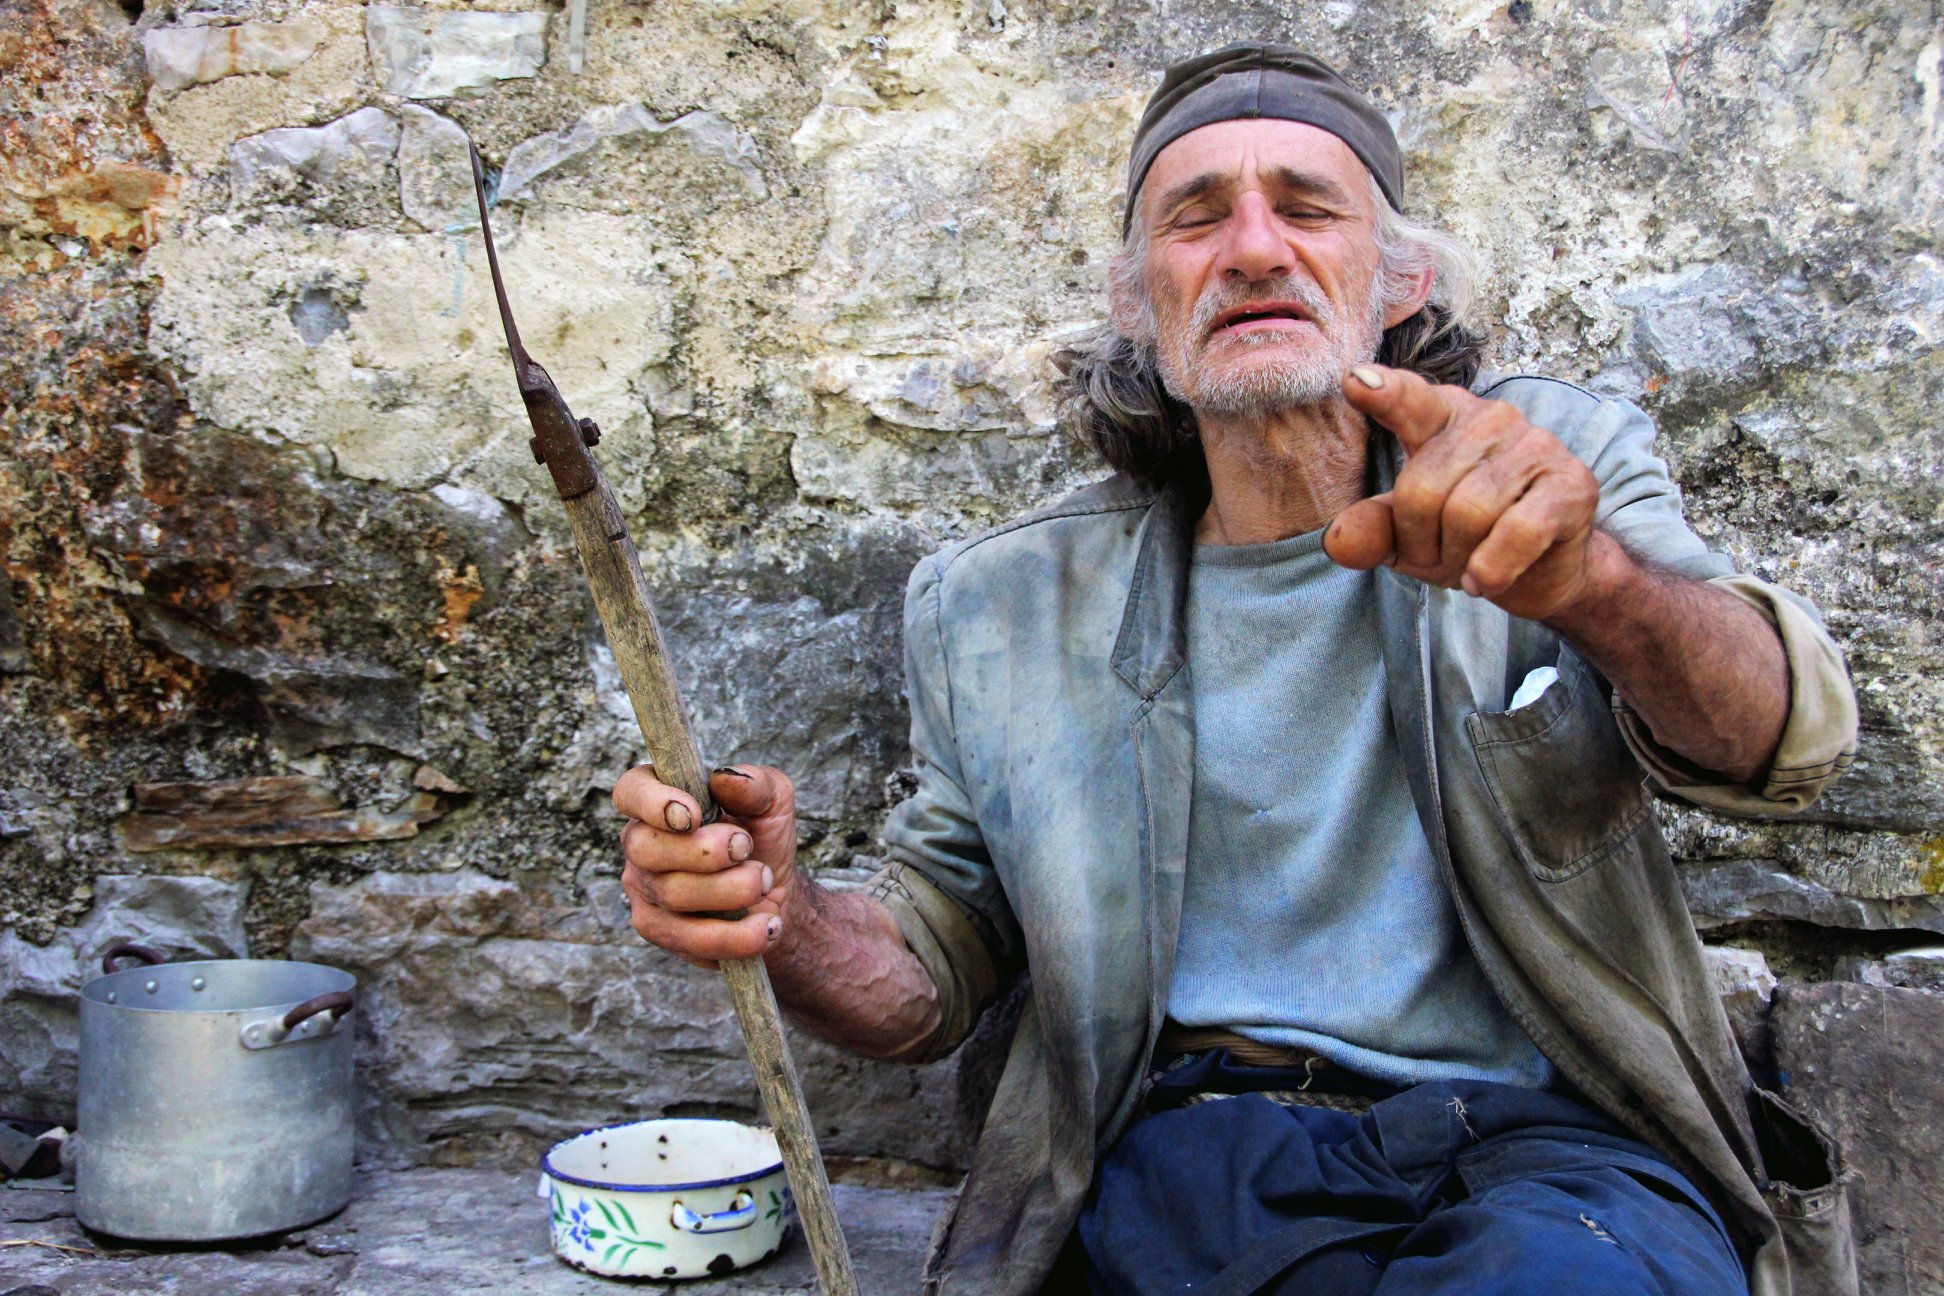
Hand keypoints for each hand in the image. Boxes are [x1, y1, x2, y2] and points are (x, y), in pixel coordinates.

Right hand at [613, 764, 798, 969]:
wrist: (775, 893)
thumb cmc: (762, 837)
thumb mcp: (772, 802)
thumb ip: (755, 784)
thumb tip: (726, 778)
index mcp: (659, 802)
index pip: (631, 792)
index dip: (653, 802)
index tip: (693, 815)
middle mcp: (642, 846)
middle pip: (647, 848)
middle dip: (706, 851)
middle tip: (746, 848)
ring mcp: (646, 892)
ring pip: (674, 894)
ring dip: (734, 889)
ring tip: (766, 882)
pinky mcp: (661, 933)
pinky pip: (692, 940)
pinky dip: (738, 936)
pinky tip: (768, 924)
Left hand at [1325, 363, 1605, 622]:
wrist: (1540, 572)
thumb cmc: (1464, 539)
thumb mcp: (1406, 536)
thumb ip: (1372, 530)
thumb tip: (1338, 541)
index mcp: (1441, 416)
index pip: (1408, 400)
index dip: (1383, 392)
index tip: (1356, 383)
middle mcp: (1490, 418)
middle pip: (1422, 490)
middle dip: (1421, 541)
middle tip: (1440, 556)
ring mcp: (1536, 445)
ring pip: (1468, 513)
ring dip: (1459, 559)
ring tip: (1469, 563)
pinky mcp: (1571, 484)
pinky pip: (1516, 531)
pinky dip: (1493, 567)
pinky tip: (1488, 579)